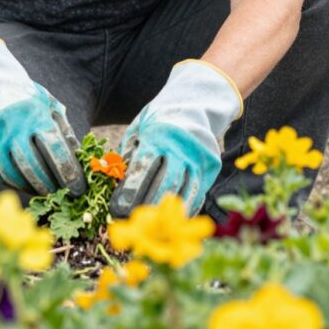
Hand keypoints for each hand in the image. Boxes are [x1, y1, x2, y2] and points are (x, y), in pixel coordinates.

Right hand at [0, 37, 86, 196]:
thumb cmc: (24, 97)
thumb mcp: (47, 103)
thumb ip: (63, 128)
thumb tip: (79, 160)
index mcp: (33, 112)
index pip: (55, 149)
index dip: (69, 173)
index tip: (79, 189)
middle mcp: (9, 124)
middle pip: (32, 166)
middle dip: (50, 186)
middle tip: (61, 195)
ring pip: (12, 174)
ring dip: (31, 188)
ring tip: (45, 192)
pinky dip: (13, 183)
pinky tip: (24, 185)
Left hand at [110, 60, 242, 216]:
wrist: (196, 102)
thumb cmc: (159, 119)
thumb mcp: (140, 126)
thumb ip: (129, 150)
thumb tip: (116, 179)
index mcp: (159, 135)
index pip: (144, 167)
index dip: (131, 190)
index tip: (119, 208)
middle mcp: (181, 147)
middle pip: (166, 182)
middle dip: (149, 205)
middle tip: (135, 222)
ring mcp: (199, 157)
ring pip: (186, 191)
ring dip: (169, 211)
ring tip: (153, 225)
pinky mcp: (211, 165)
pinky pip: (199, 192)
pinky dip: (187, 207)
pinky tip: (174, 217)